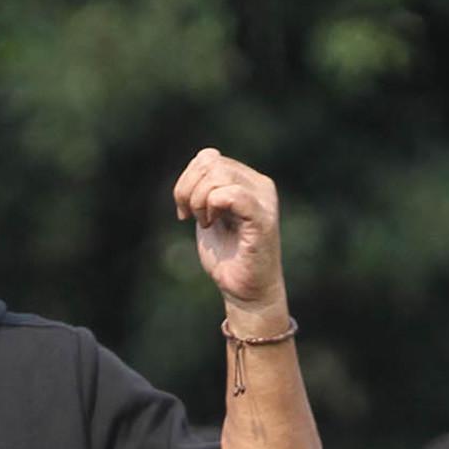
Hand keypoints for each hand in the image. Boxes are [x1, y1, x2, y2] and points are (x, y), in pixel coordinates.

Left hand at [173, 149, 287, 320]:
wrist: (246, 292)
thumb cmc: (228, 256)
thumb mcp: (210, 214)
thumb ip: (207, 186)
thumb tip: (202, 159)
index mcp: (248, 180)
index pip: (208, 157)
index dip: (187, 179)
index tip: (184, 210)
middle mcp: (260, 185)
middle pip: (210, 162)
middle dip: (188, 189)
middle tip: (190, 217)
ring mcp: (264, 201)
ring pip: (218, 173)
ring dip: (199, 199)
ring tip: (205, 223)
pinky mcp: (263, 220)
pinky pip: (231, 194)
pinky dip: (212, 206)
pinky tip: (211, 224)